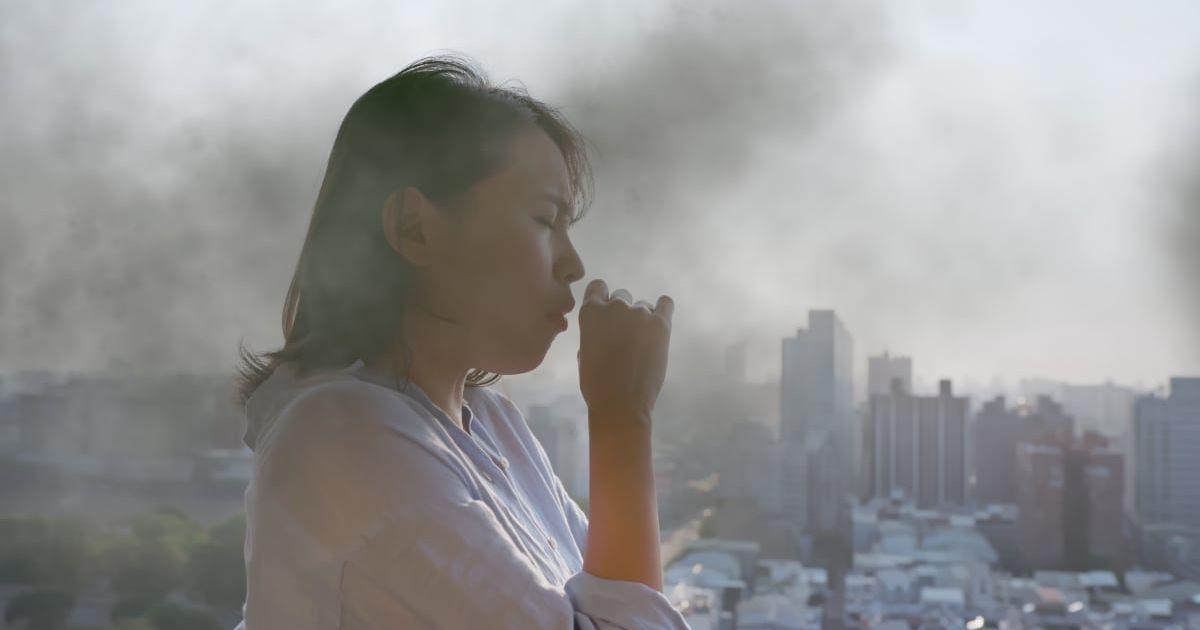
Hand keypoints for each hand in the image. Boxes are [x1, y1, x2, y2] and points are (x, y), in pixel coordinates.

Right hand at [576, 278, 673, 429]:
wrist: (621, 403)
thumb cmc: (597, 385)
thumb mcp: (584, 355)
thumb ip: (592, 335)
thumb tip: (603, 332)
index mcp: (590, 312)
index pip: (597, 287)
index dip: (601, 299)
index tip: (606, 314)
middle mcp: (615, 307)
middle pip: (621, 297)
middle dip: (621, 313)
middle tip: (624, 337)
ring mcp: (639, 313)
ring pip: (642, 305)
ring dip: (641, 319)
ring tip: (642, 343)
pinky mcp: (661, 324)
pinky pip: (666, 303)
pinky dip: (663, 309)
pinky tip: (660, 321)